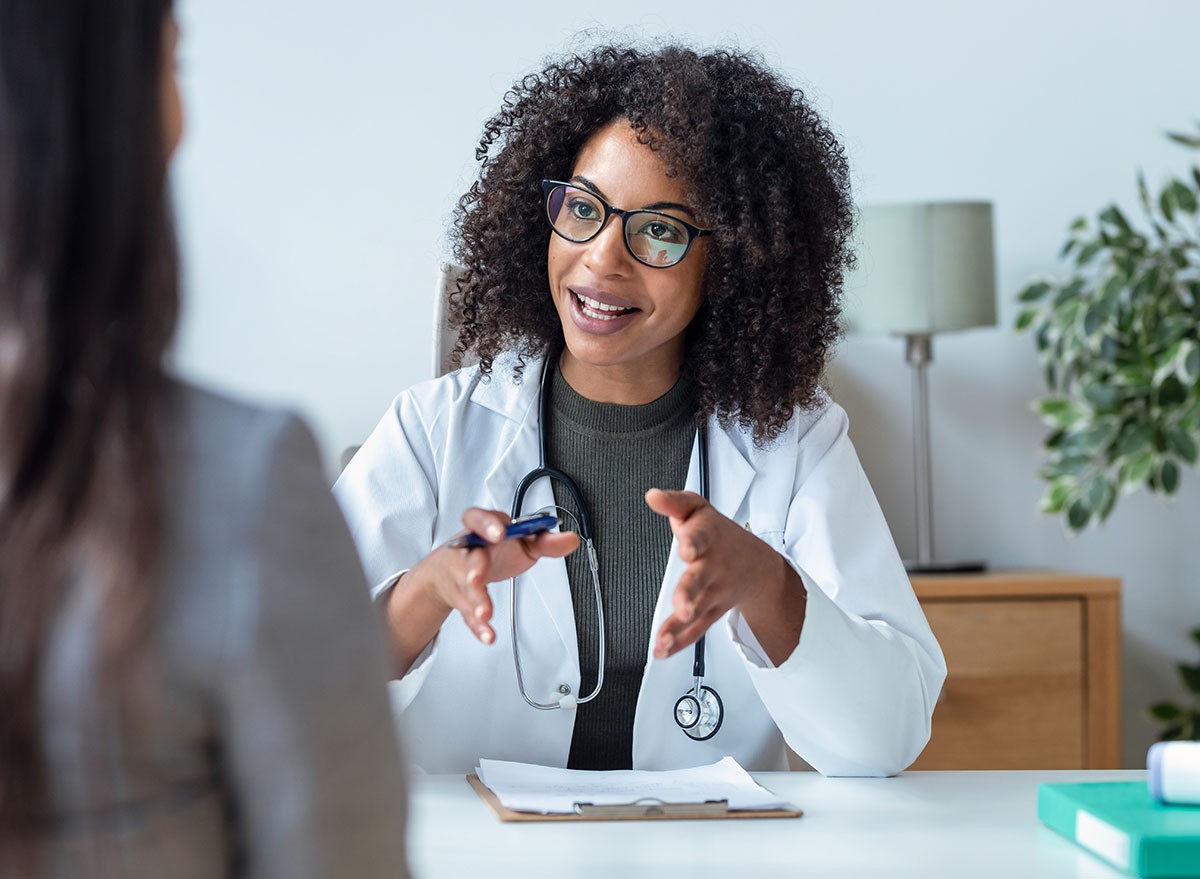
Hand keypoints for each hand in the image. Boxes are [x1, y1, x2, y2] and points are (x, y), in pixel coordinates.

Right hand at [409, 507, 578, 645]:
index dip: (487, 525)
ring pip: (466, 588)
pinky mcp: (461, 600)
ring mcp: (461, 576)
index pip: (478, 519)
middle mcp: (468, 551)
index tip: (500, 533)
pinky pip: (468, 614)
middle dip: (474, 568)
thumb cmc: (492, 551)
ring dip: (477, 601)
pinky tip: (488, 635)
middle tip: (477, 577)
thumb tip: (570, 539)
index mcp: (483, 530)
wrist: (453, 570)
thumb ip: (545, 541)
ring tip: (485, 613)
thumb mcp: (520, 541)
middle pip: (469, 558)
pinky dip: (478, 626)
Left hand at [645, 488, 801, 661]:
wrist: (757, 565)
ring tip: (663, 639)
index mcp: (708, 537)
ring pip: (697, 611)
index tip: (686, 549)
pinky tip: (663, 650)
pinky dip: (679, 641)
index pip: (701, 537)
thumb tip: (652, 495)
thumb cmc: (719, 534)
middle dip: (689, 594)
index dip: (693, 542)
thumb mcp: (698, 509)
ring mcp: (713, 593)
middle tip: (683, 606)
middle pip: (699, 581)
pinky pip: (696, 629)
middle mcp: (713, 567)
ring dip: (679, 627)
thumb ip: (674, 503)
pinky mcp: (710, 612)